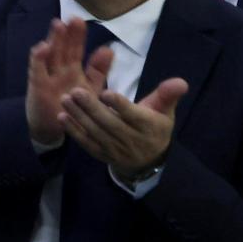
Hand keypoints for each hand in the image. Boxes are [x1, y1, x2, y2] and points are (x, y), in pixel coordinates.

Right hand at [24, 18, 108, 146]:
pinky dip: (39, 58)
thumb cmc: (72, 107)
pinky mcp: (37, 85)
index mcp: (72, 68)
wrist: (53, 128)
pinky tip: (43, 46)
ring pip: (51, 54)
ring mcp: (48, 75)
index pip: (75, 48)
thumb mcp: (90, 88)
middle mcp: (59, 68)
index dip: (77, 35)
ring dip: (53, 39)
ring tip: (58, 24)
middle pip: (63, 47)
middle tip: (73, 18)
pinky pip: (37, 69)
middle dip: (67, 33)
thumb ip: (98, 71)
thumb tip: (108, 49)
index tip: (80, 20)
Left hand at [62, 76, 186, 179]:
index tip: (106, 92)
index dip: (120, 105)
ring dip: (79, 117)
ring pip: (96, 133)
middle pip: (110, 124)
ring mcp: (115, 149)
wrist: (148, 160)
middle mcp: (132, 140)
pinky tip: (62, 118)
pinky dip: (74, 132)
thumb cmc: (155, 127)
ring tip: (65, 99)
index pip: (133, 116)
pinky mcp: (102, 154)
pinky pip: (87, 144)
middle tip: (75, 91)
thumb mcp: (164, 111)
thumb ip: (167, 95)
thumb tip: (180, 82)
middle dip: (92, 108)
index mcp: (148, 127)